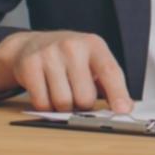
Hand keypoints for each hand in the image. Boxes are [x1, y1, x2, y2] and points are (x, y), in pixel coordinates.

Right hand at [0, 30, 131, 113]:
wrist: (31, 44)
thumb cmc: (69, 57)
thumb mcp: (93, 60)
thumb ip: (109, 83)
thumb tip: (124, 108)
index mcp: (94, 45)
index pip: (110, 71)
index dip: (118, 93)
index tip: (123, 110)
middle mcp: (72, 46)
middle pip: (85, 97)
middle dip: (83, 104)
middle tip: (77, 94)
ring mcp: (49, 54)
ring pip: (63, 103)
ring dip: (63, 107)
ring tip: (62, 91)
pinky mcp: (30, 65)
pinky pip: (42, 103)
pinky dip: (46, 106)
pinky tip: (46, 92)